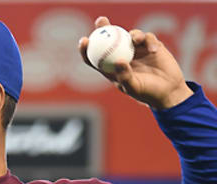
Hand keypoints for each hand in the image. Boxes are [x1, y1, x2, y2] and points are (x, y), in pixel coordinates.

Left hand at [79, 17, 194, 108]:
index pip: (93, 56)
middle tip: (101, 21)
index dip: (86, 48)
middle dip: (103, 28)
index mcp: (111, 67)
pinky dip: (149, 41)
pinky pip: (148, 38)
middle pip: (109, 39)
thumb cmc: (147, 92)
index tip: (84, 40)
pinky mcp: (151, 45)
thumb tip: (119, 61)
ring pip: (130, 35)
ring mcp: (136, 49)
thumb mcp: (134, 87)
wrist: (168, 90)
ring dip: (133, 35)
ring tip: (136, 40)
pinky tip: (153, 50)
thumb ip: (125, 76)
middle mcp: (121, 55)